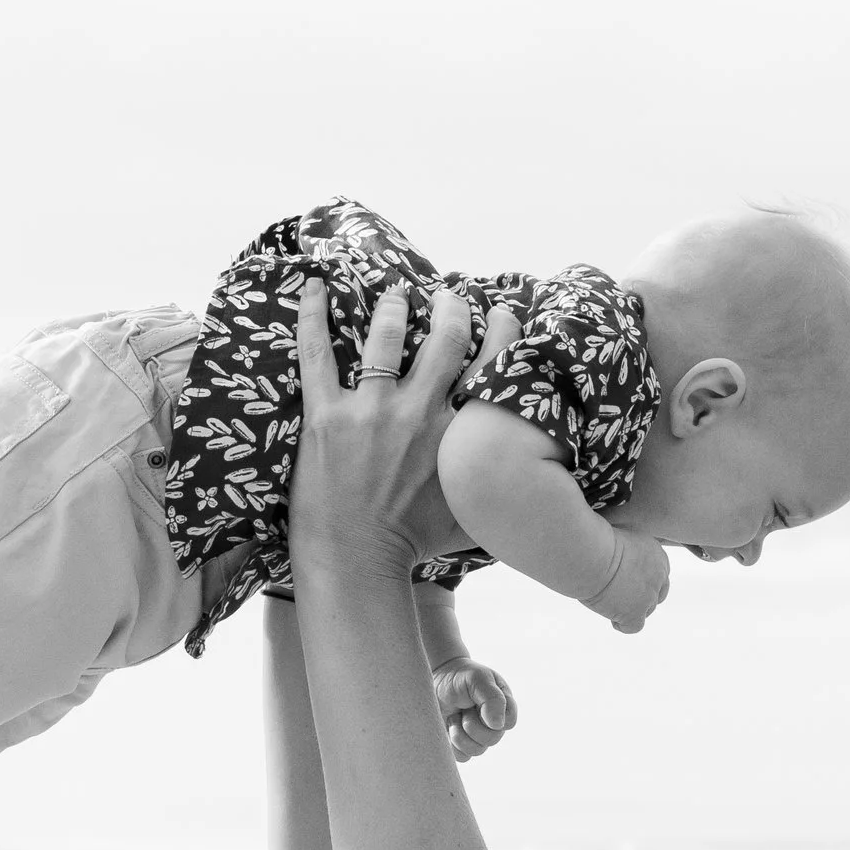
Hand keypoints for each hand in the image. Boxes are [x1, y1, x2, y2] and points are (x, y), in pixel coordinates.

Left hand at [290, 275, 477, 571]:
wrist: (356, 564)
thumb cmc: (414, 545)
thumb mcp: (474, 513)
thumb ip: (500, 482)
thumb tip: (536, 471)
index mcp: (458, 433)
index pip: (491, 366)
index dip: (500, 330)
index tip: (500, 312)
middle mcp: (420, 413)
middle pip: (444, 338)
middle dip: (449, 308)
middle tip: (446, 296)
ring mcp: (371, 411)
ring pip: (385, 335)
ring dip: (391, 307)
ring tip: (393, 294)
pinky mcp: (326, 416)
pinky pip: (317, 353)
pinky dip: (313, 315)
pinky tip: (314, 286)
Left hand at [432, 658, 518, 759]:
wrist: (436, 680)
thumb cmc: (459, 677)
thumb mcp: (477, 679)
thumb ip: (492, 698)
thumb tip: (498, 725)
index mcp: (502, 706)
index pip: (509, 723)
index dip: (493, 717)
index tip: (478, 703)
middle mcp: (493, 723)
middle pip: (492, 739)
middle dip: (472, 724)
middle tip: (463, 709)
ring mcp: (477, 736)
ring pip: (477, 750)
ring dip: (460, 733)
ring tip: (454, 717)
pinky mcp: (461, 745)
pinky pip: (462, 756)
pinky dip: (452, 743)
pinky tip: (449, 727)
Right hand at [586, 526, 670, 634]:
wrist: (588, 554)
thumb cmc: (592, 541)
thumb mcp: (618, 538)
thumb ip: (626, 551)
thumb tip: (616, 560)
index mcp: (656, 553)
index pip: (658, 574)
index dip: (642, 579)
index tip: (624, 579)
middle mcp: (659, 574)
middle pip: (656, 594)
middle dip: (640, 596)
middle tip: (618, 594)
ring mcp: (648, 595)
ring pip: (646, 610)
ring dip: (630, 608)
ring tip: (609, 603)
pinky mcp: (635, 613)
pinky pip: (634, 626)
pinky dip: (622, 624)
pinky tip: (610, 616)